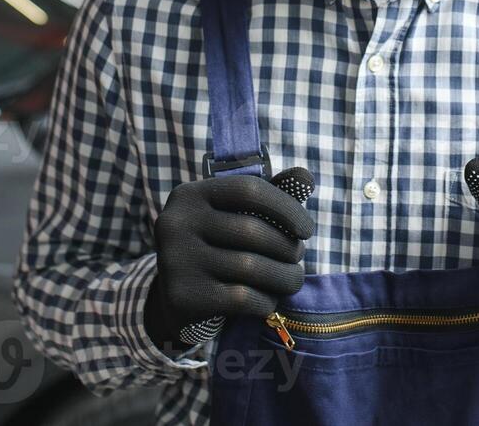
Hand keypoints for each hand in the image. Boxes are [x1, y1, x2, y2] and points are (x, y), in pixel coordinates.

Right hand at [144, 174, 314, 353]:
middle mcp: (176, 223)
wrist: (171, 299)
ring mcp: (176, 260)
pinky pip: (242, 298)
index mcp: (189, 195)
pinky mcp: (183, 296)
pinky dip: (265, 301)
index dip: (286, 208)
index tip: (307, 230)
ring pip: (251, 267)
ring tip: (293, 279)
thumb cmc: (214, 247)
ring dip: (284, 276)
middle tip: (298, 258)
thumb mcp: (230, 216)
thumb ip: (266, 195)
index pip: (249, 189)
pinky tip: (269, 299)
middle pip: (252, 230)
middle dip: (287, 247)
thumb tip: (306, 177)